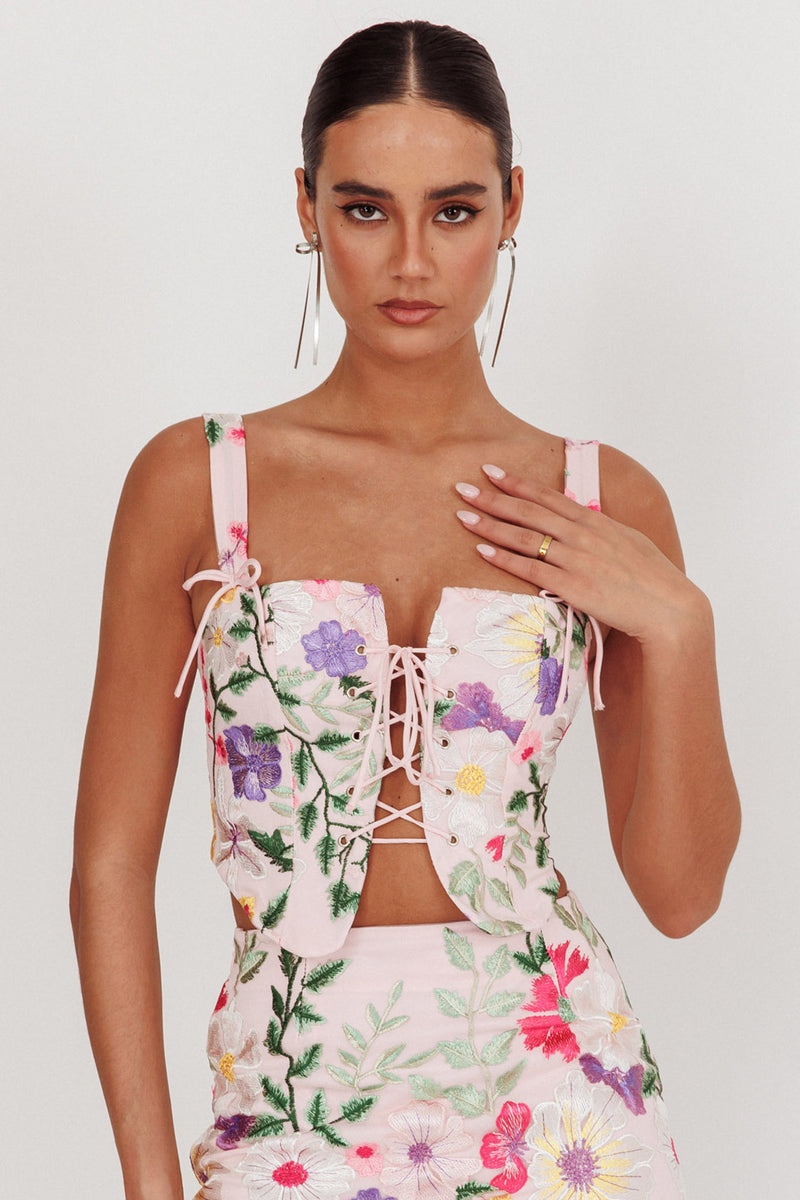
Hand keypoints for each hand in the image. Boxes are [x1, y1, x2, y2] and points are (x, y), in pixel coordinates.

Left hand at [454, 463, 701, 643]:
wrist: (667, 607)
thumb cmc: (650, 577)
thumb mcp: (626, 541)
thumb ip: (599, 530)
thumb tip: (581, 522)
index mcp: (595, 521)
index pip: (548, 496)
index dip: (517, 483)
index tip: (491, 471)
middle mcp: (582, 535)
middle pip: (529, 511)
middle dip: (493, 498)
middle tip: (463, 488)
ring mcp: (576, 559)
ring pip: (524, 536)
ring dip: (490, 524)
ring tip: (462, 515)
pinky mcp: (572, 586)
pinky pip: (529, 569)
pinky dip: (504, 557)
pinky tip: (482, 549)